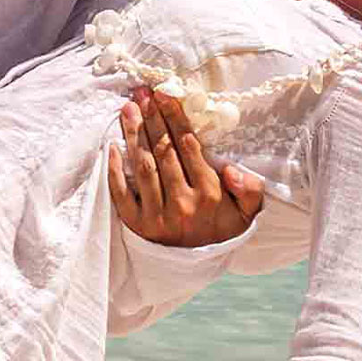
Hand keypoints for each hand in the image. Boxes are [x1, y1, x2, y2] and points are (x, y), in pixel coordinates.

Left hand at [108, 88, 263, 247]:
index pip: (189, 147)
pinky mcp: (138, 225)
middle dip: (152, 118)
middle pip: (164, 152)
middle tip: (142, 94)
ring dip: (133, 135)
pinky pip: (122, 193)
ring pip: (143, 167)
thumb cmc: (222, 228)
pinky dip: (114, 169)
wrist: (198, 266)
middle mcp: (183, 204)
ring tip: (127, 109)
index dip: (175, 118)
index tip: (165, 95)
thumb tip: (233, 170)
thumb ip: (249, 190)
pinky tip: (112, 146)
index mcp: (210, 195)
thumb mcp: (247, 212)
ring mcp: (158, 216)